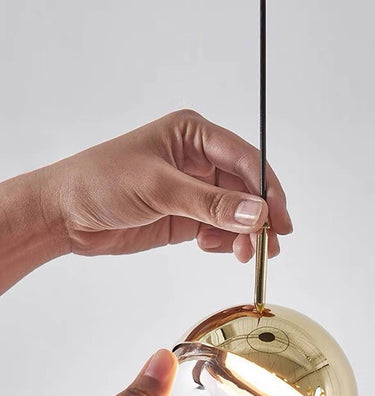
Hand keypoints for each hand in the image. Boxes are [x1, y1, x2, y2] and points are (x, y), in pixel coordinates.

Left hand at [40, 109, 291, 262]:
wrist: (65, 215)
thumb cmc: (101, 182)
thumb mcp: (159, 188)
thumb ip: (211, 203)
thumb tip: (257, 213)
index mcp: (194, 135)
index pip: (245, 158)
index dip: (267, 188)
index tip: (279, 218)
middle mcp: (198, 160)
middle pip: (245, 189)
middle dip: (258, 217)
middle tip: (268, 245)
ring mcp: (193, 190)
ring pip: (235, 213)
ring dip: (243, 234)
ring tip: (242, 253)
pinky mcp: (185, 217)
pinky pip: (218, 230)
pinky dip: (224, 242)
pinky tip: (212, 247)